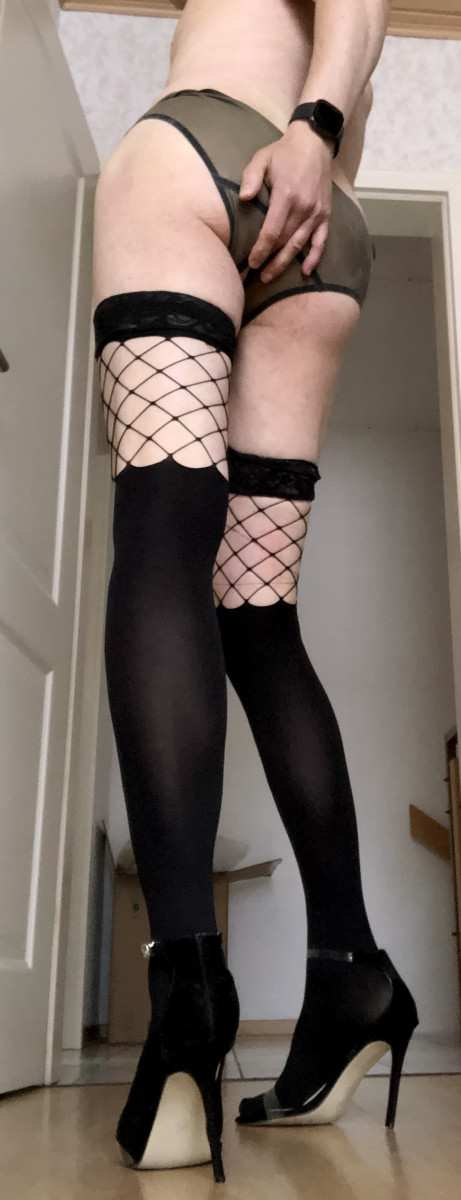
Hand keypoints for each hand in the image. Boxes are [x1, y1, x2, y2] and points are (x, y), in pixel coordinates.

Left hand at [240, 122, 332, 282]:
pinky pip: (321, 240)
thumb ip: (250, 177)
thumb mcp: (262, 158)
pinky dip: (314, 257)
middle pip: (284, 242)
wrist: (314, 143)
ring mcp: (316, 213)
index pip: (272, 232)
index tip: (250, 263)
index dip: (261, 251)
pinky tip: (306, 271)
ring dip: (285, 263)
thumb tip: (244, 198)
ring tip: (270, 276)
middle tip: (254, 276)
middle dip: (269, 261)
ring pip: (299, 245)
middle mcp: (303, 208)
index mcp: (286, 196)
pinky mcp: (325, 214)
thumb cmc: (283, 152)